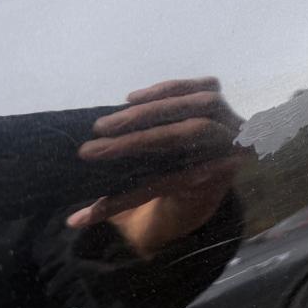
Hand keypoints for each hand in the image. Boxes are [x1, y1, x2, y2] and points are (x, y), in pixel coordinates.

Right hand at [66, 77, 244, 258]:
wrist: (220, 163)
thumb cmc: (182, 183)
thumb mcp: (164, 203)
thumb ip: (123, 208)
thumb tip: (73, 221)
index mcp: (220, 181)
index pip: (173, 185)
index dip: (128, 198)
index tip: (87, 209)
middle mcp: (233, 146)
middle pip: (190, 134)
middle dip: (136, 142)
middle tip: (88, 151)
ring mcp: (233, 120)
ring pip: (199, 105)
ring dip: (150, 110)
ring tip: (106, 124)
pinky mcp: (223, 99)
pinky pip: (203, 86)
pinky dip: (169, 89)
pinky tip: (133, 99)